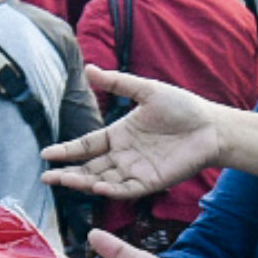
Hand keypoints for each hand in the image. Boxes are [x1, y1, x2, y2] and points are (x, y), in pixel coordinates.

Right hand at [41, 69, 220, 201]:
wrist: (211, 126)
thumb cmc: (182, 107)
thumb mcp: (146, 90)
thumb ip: (117, 83)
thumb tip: (88, 68)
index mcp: (118, 135)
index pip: (86, 146)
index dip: (67, 151)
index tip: (46, 154)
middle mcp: (123, 155)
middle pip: (89, 167)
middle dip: (68, 173)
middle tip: (47, 178)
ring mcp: (136, 171)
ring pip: (103, 180)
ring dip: (84, 182)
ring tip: (65, 181)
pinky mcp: (151, 182)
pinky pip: (127, 189)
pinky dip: (112, 189)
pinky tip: (98, 185)